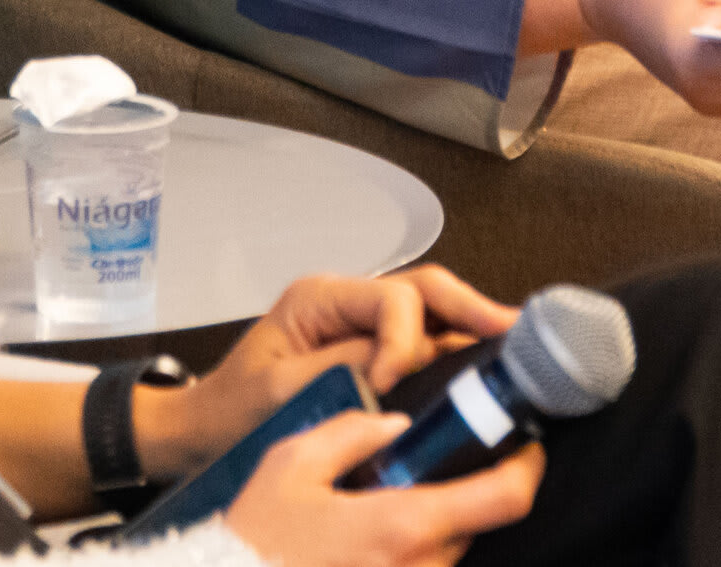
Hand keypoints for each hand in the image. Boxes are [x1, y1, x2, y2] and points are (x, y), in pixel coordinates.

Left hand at [145, 270, 516, 478]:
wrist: (205, 431)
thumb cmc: (234, 409)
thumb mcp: (282, 389)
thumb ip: (341, 371)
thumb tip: (398, 368)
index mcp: (319, 298)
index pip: (390, 297)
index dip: (406, 338)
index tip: (398, 381)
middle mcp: (346, 303)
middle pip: (424, 290)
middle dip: (472, 308)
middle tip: (515, 334)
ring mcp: (360, 326)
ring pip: (431, 312)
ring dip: (471, 327)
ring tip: (513, 350)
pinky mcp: (370, 354)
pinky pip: (422, 343)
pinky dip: (455, 353)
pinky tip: (483, 372)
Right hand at [225, 411, 541, 566]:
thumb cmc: (257, 541)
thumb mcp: (291, 464)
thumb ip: (349, 431)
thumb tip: (394, 422)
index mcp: (401, 525)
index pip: (501, 499)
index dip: (526, 468)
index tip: (526, 445)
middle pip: (477, 527)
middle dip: (466, 493)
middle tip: (435, 466)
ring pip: (451, 555)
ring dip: (437, 528)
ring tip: (389, 503)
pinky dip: (414, 554)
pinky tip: (370, 544)